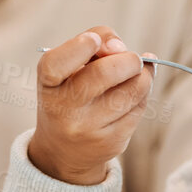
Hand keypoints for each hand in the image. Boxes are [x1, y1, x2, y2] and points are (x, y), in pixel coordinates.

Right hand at [28, 26, 152, 184]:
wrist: (63, 150)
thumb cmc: (69, 93)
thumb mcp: (68, 67)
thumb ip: (93, 43)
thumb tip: (123, 49)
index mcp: (48, 84)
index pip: (56, 64)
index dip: (81, 46)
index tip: (94, 41)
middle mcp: (63, 110)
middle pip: (104, 73)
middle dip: (128, 59)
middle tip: (132, 59)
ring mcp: (88, 129)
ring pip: (132, 90)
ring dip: (142, 75)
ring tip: (136, 73)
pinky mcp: (112, 142)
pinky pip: (139, 108)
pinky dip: (143, 94)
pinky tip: (134, 93)